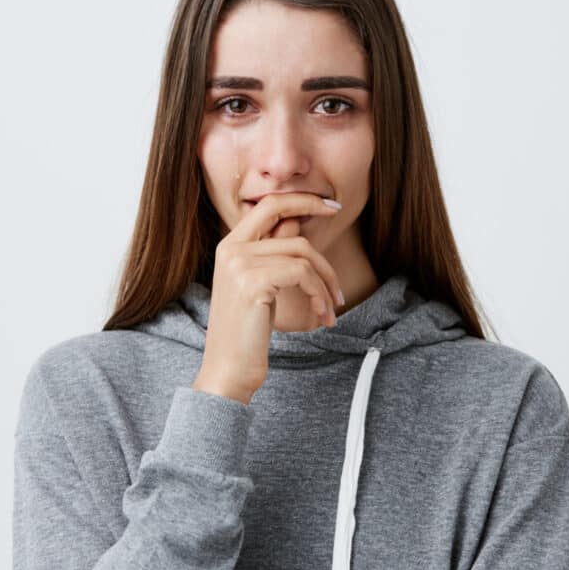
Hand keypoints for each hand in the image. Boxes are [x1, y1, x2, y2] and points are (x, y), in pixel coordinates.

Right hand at [191, 193, 344, 403]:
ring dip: (325, 281)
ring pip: (302, 253)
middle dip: (316, 213)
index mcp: (229, 245)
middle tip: (340, 216)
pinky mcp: (252, 281)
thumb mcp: (260, 286)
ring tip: (330, 308)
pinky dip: (320, 295)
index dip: (300, 199)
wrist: (228, 370)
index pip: (268, 205)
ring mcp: (239, 263)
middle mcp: (230, 248)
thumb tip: (300, 226)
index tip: (329, 205)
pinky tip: (322, 317)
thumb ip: (275, 255)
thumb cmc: (248, 332)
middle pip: (287, 220)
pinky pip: (302, 274)